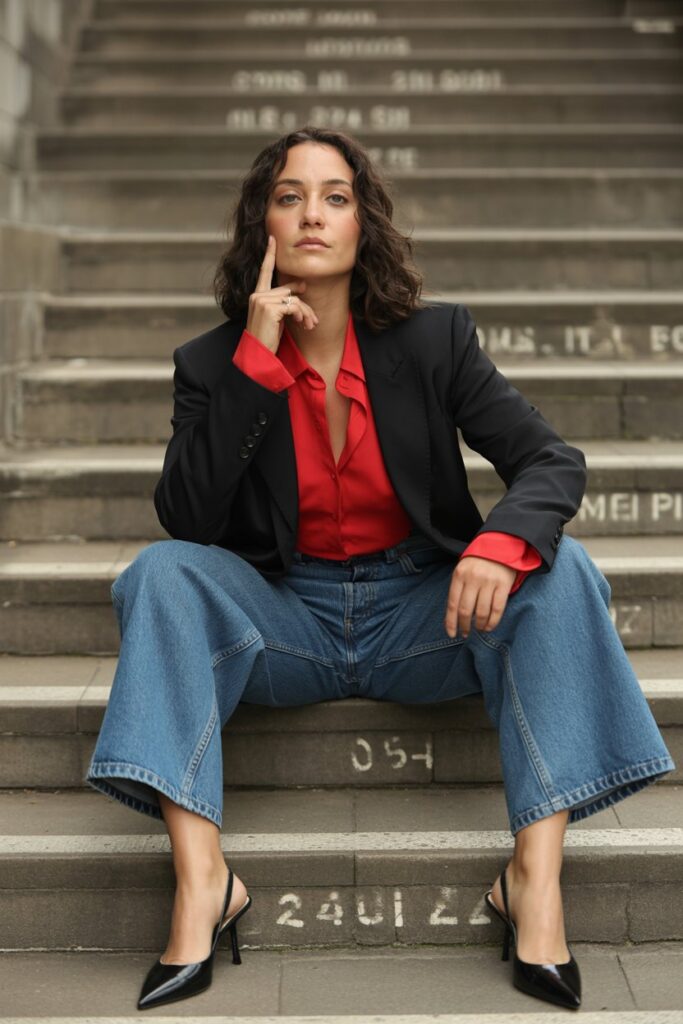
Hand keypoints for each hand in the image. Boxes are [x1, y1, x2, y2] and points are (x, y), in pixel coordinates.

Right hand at [245, 235, 318, 353]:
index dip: (269, 255)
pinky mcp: (269, 308)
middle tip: (312, 320)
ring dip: (306, 313)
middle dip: (305, 306)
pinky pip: (294, 305)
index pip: (264, 271)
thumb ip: (284, 301)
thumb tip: (302, 285)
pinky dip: (302, 315)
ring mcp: (262, 300)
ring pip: (294, 299)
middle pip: (289, 290)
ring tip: (309, 325)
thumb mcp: (276, 318)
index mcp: (257, 295)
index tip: (272, 239)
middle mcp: (257, 295)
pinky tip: (302, 325)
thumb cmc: (267, 339)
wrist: (258, 355)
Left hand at [444, 556, 516, 638]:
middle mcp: (473, 578)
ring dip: (479, 625)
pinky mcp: (503, 584)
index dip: (451, 622)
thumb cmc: (478, 562)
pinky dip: (493, 621)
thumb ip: (458, 590)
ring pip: (481, 611)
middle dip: (464, 626)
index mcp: (459, 575)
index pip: (452, 604)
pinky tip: (489, 627)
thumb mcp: (463, 571)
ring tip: (479, 629)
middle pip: (466, 610)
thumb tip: (453, 618)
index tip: (451, 634)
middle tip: (465, 634)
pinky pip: (497, 609)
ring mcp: (489, 581)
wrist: (500, 545)